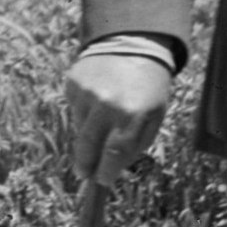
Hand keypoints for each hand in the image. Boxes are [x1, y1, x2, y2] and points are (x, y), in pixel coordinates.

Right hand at [65, 35, 177, 185]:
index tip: (101, 181)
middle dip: (85, 163)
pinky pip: (75, 108)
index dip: (106, 171)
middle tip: (83, 173)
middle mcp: (107, 104)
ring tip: (102, 120)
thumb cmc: (149, 88)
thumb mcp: (154, 116)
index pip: (114, 152)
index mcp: (132, 114)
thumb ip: (135, 142)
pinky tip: (97, 99)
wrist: (133, 46)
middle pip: (89, 145)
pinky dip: (84, 110)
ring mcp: (86, 92)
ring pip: (80, 127)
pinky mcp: (73, 83)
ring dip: (88, 132)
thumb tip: (112, 167)